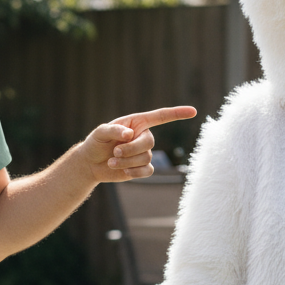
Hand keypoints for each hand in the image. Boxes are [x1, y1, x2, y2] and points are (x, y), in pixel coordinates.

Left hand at [80, 106, 196, 182]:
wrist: (91, 164)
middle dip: (131, 149)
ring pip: (146, 158)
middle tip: (115, 151)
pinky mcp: (141, 168)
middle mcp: (143, 136)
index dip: (177, 114)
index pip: (160, 116)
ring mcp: (143, 153)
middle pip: (149, 142)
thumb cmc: (96, 143)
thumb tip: (130, 133)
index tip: (193, 112)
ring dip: (127, 161)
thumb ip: (114, 129)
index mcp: (137, 123)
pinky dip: (134, 172)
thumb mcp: (100, 132)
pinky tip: (123, 171)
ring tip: (112, 161)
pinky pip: (147, 171)